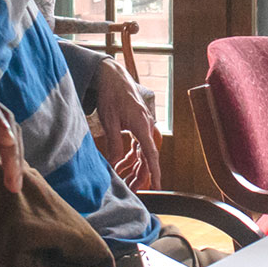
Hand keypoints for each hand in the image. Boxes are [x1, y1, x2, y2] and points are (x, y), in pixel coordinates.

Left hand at [94, 62, 161, 188]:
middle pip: (148, 157)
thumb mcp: (109, 120)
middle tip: (132, 190)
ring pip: (143, 153)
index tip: (158, 185)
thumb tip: (114, 164)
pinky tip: (122, 166)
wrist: (113, 76)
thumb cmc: (112, 94)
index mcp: (142, 125)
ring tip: (126, 182)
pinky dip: (131, 157)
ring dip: (135, 168)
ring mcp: (144, 126)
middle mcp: (147, 127)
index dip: (154, 171)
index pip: (150, 154)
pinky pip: (138, 146)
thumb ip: (114, 143)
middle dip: (141, 175)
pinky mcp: (138, 126)